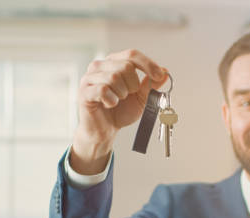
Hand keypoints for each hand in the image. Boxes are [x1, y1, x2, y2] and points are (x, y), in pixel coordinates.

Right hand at [71, 49, 167, 173]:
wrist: (105, 130)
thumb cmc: (121, 111)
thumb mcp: (142, 97)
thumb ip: (151, 85)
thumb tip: (165, 72)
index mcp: (114, 63)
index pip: (132, 54)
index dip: (148, 64)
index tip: (159, 75)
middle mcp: (100, 66)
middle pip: (125, 66)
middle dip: (134, 84)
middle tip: (129, 95)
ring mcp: (90, 77)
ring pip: (114, 77)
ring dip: (122, 93)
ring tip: (118, 100)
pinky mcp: (84, 91)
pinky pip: (103, 90)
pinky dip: (112, 100)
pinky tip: (110, 104)